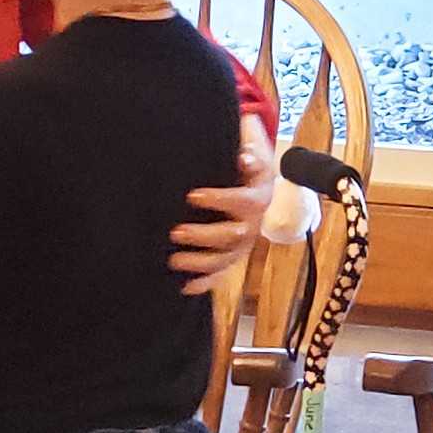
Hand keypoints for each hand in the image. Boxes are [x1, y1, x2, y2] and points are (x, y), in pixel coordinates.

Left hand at [169, 115, 274, 294]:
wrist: (258, 182)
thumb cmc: (248, 162)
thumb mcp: (252, 147)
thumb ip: (249, 148)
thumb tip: (244, 156)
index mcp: (257, 196)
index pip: (242, 201)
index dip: (220, 200)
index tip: (193, 196)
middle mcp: (253, 224)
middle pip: (233, 235)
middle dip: (203, 236)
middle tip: (175, 232)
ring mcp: (243, 244)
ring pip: (225, 259)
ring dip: (200, 262)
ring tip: (173, 260)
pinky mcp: (233, 255)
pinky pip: (222, 274)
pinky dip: (205, 283)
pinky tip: (186, 286)